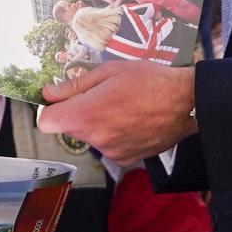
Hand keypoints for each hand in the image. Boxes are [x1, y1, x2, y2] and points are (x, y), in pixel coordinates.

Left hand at [36, 61, 196, 163]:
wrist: (184, 101)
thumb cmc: (148, 80)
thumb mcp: (108, 72)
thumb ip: (74, 85)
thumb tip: (48, 93)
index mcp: (87, 114)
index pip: (46, 123)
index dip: (51, 109)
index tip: (62, 99)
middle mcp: (96, 138)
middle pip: (69, 128)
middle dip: (77, 112)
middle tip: (101, 95)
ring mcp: (111, 152)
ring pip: (89, 136)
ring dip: (97, 123)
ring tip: (121, 106)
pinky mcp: (125, 159)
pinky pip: (107, 145)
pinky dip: (113, 134)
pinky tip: (130, 120)